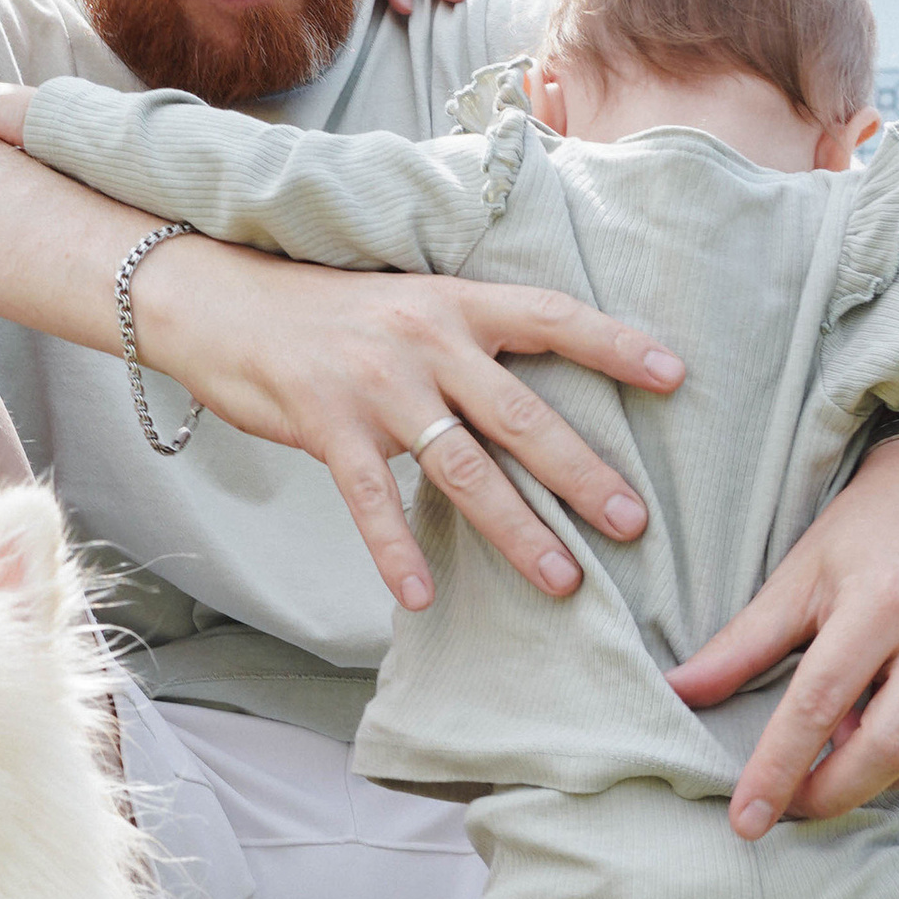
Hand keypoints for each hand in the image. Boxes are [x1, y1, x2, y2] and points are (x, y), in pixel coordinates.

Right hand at [136, 243, 682, 609]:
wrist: (221, 301)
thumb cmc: (323, 313)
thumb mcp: (405, 304)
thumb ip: (464, 344)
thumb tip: (531, 402)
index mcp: (453, 303)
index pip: (551, 317)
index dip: (615, 345)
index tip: (677, 376)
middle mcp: (424, 339)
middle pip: (520, 413)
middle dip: (582, 473)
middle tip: (634, 522)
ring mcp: (375, 384)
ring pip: (460, 466)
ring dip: (515, 529)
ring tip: (562, 579)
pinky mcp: (325, 424)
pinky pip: (370, 500)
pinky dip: (394, 552)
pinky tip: (419, 597)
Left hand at [667, 433, 898, 832]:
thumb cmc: (867, 529)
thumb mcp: (800, 574)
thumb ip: (743, 642)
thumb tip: (677, 694)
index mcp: (882, 601)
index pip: (818, 705)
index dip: (778, 769)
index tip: (746, 820)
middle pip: (889, 749)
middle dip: (832, 795)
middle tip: (791, 808)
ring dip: (881, 780)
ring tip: (844, 753)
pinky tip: (893, 727)